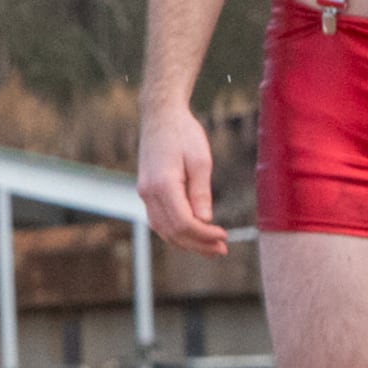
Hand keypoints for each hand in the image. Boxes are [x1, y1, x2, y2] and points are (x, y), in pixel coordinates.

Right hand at [136, 101, 226, 256]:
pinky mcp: (146, 192)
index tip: (224, 236)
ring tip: (209, 248)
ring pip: (163, 230)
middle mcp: (148, 193)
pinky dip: (175, 232)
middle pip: (172, 231)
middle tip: (221, 250)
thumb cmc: (183, 134)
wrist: (160, 117)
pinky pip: (158, 220)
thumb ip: (201, 193)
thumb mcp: (200, 161)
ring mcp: (144, 194)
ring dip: (186, 242)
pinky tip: (192, 235)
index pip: (183, 222)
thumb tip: (205, 221)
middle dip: (197, 244)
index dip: (204, 235)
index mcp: (162, 185)